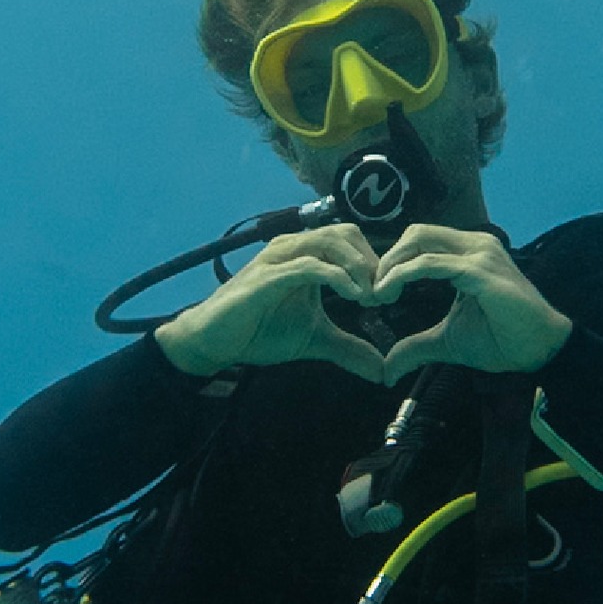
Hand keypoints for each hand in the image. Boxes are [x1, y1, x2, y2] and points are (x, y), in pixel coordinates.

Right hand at [153, 224, 385, 381]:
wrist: (214, 342)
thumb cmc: (259, 331)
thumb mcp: (315, 340)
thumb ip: (348, 348)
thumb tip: (382, 370)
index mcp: (304, 254)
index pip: (350, 239)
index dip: (374, 261)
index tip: (388, 294)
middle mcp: (292, 247)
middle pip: (344, 233)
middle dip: (371, 261)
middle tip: (384, 294)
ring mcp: (277, 259)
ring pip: (328, 242)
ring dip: (357, 266)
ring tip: (371, 296)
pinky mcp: (266, 277)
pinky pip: (308, 265)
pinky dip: (337, 277)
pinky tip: (354, 296)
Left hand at [369, 226, 573, 384]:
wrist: (539, 351)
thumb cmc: (502, 341)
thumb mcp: (447, 342)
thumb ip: (416, 347)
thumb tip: (387, 370)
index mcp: (467, 254)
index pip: (420, 240)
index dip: (393, 260)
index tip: (376, 292)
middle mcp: (474, 245)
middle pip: (415, 233)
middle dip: (387, 259)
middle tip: (373, 291)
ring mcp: (478, 254)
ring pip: (419, 241)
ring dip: (390, 266)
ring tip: (378, 294)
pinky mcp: (479, 271)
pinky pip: (430, 263)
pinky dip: (403, 274)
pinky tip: (389, 293)